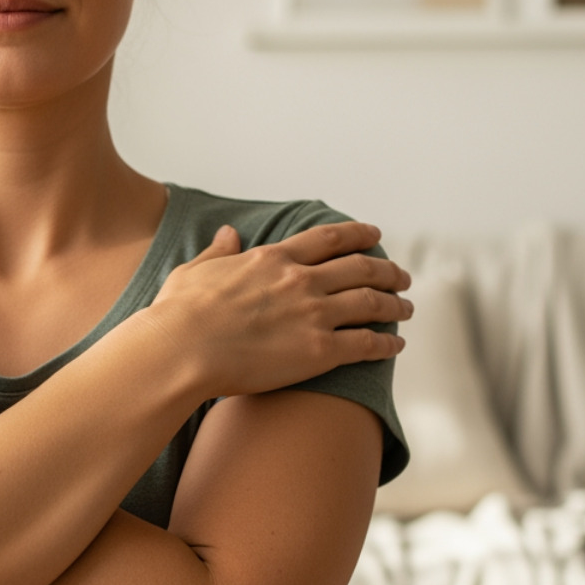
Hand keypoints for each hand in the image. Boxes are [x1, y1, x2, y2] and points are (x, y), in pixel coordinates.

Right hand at [146, 221, 411, 397]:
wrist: (182, 351)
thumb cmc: (178, 315)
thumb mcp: (194, 270)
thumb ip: (218, 251)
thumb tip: (229, 233)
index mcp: (273, 259)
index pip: (329, 239)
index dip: (358, 234)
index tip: (375, 235)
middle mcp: (301, 281)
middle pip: (360, 268)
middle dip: (387, 270)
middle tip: (401, 276)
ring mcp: (313, 314)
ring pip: (371, 303)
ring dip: (395, 305)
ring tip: (406, 309)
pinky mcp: (319, 351)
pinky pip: (366, 344)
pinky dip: (386, 343)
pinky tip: (396, 345)